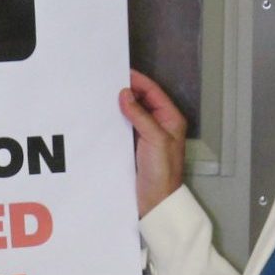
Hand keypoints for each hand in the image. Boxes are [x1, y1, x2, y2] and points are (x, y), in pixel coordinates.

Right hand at [118, 70, 185, 217]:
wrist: (155, 202)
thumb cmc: (162, 172)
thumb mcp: (155, 140)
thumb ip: (140, 116)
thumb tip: (125, 94)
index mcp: (171, 119)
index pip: (154, 93)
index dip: (138, 81)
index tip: (120, 73)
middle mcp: (160, 124)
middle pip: (143, 100)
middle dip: (127, 90)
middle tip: (107, 82)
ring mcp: (147, 134)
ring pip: (133, 112)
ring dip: (120, 104)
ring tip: (103, 95)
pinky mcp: (136, 145)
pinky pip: (125, 125)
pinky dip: (116, 118)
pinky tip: (104, 115)